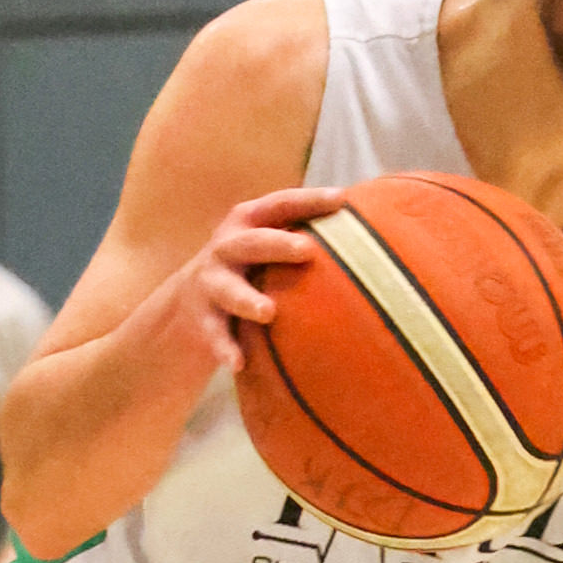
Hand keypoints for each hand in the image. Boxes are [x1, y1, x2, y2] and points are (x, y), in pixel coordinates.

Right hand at [121, 184, 347, 395]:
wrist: (188, 302)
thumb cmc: (251, 266)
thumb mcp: (267, 241)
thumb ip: (304, 231)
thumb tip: (373, 220)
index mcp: (248, 222)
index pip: (279, 204)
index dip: (308, 200)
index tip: (341, 199)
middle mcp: (226, 248)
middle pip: (251, 243)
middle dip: (276, 244)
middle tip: (307, 250)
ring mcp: (211, 283)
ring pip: (228, 290)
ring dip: (247, 299)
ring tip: (268, 312)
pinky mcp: (202, 318)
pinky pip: (214, 333)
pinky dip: (225, 348)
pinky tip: (238, 363)